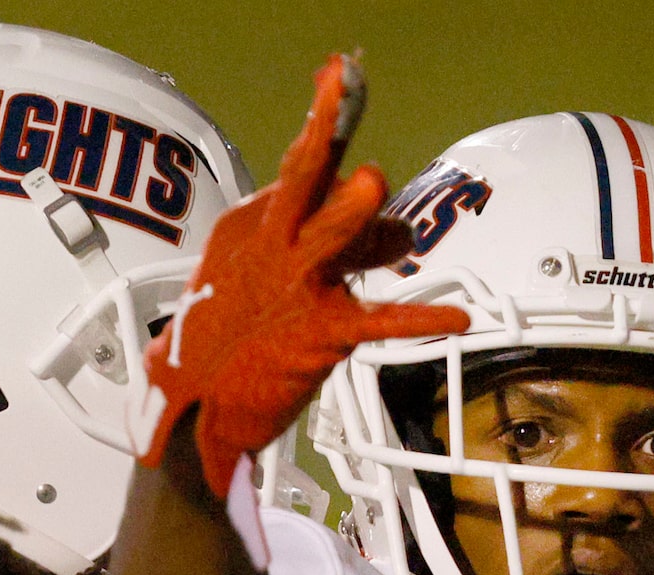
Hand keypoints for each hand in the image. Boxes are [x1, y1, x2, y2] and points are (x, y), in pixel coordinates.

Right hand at [139, 53, 468, 500]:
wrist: (194, 412)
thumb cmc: (224, 344)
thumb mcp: (248, 277)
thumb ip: (307, 243)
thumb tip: (377, 227)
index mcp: (251, 228)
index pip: (301, 173)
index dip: (325, 129)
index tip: (339, 82)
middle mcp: (273, 248)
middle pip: (303, 176)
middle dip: (322, 133)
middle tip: (338, 87)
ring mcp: (297, 288)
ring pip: (334, 233)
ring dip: (353, 212)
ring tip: (372, 184)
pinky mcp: (321, 335)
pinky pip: (380, 321)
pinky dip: (423, 320)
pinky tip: (459, 319)